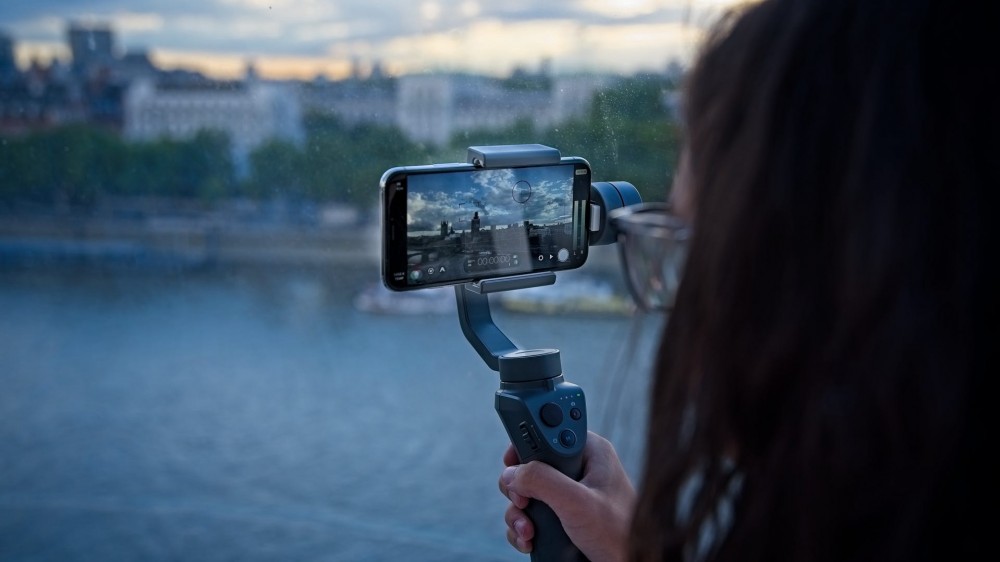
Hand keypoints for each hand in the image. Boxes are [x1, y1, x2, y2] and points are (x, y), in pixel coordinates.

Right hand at [498, 431, 635, 561]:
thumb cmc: (620, 534)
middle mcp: (578, 468)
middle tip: (523, 502)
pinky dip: (523, 527)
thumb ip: (542, 481)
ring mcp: (568, 492)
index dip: (528, 441)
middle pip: (530, 463)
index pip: (550, 428)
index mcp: (589, 451)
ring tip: (528, 532)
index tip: (511, 461)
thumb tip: (512, 474)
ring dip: (518, 513)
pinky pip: (530, 513)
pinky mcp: (562, 514)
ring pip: (526, 491)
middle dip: (519, 487)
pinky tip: (530, 540)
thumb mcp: (578, 503)